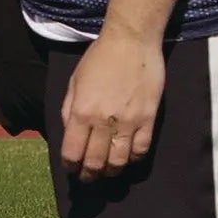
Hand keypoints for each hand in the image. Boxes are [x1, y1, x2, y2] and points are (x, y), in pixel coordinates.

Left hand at [59, 26, 165, 181]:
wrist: (131, 41)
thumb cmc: (99, 58)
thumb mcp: (75, 81)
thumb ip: (69, 109)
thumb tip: (69, 133)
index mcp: (81, 111)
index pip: (72, 152)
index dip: (70, 166)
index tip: (72, 168)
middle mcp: (103, 121)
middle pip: (95, 162)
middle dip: (89, 175)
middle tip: (88, 176)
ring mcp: (128, 122)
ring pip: (119, 162)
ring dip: (111, 171)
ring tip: (107, 170)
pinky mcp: (148, 120)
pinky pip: (141, 150)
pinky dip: (133, 159)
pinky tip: (127, 156)